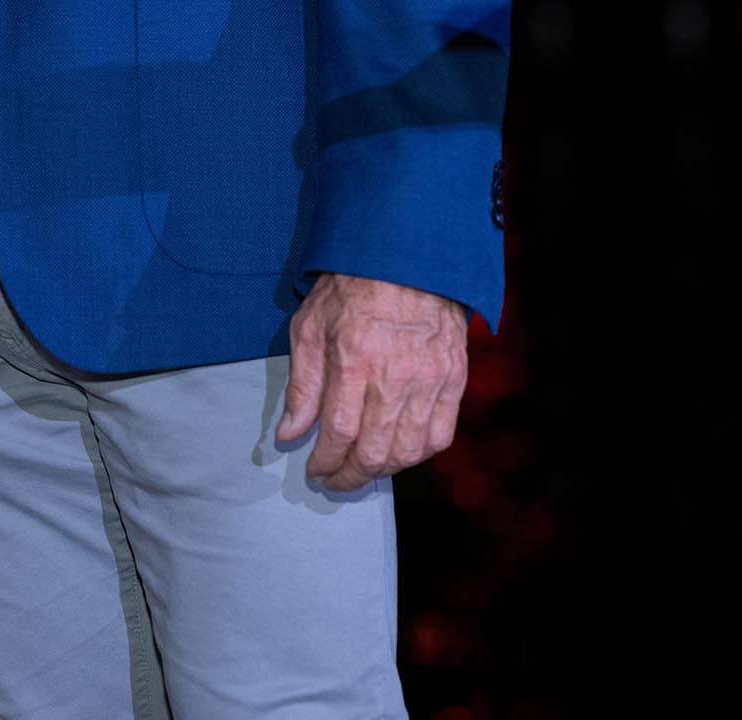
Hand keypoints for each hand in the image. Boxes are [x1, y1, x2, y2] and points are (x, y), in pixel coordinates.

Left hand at [278, 272, 468, 490]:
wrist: (406, 260)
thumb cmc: (349, 290)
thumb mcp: (309, 327)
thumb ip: (301, 387)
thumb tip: (288, 434)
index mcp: (353, 360)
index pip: (338, 432)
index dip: (325, 461)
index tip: (314, 471)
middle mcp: (394, 377)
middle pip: (375, 451)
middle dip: (351, 476)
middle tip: (335, 481)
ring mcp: (429, 381)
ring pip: (408, 450)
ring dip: (383, 471)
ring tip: (363, 470)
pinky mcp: (453, 380)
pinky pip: (440, 436)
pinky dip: (418, 454)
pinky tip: (399, 455)